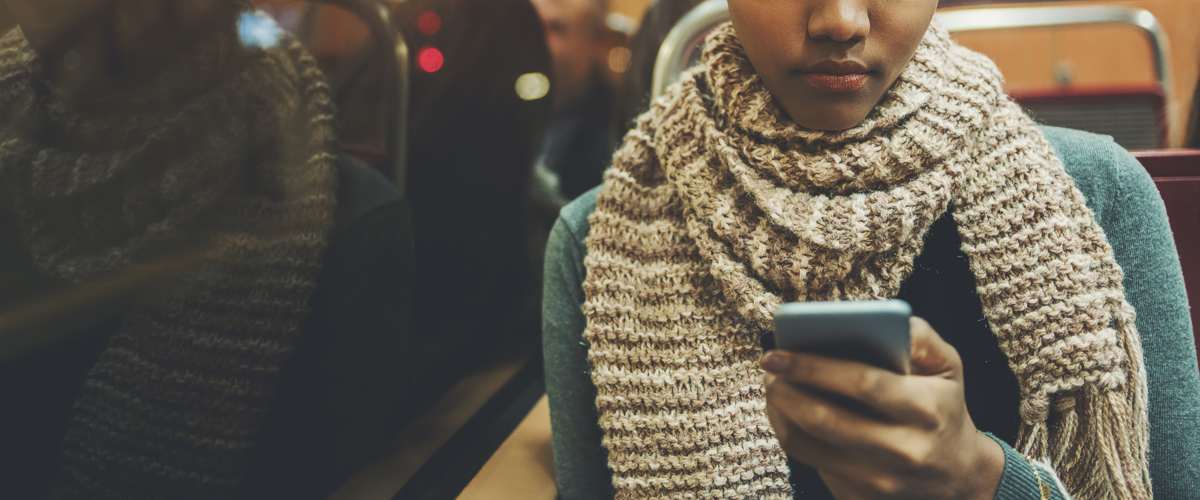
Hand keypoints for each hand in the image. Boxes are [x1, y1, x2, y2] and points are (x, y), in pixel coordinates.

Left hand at [760, 317, 1003, 499]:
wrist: (958, 477)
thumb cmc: (944, 408)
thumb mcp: (950, 367)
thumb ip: (922, 337)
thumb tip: (885, 318)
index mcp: (924, 409)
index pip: (862, 383)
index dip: (813, 366)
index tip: (777, 352)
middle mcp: (902, 450)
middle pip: (824, 419)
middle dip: (785, 389)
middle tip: (769, 366)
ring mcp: (879, 480)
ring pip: (806, 445)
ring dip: (778, 410)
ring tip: (773, 384)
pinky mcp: (858, 497)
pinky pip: (810, 463)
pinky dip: (790, 432)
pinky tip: (787, 410)